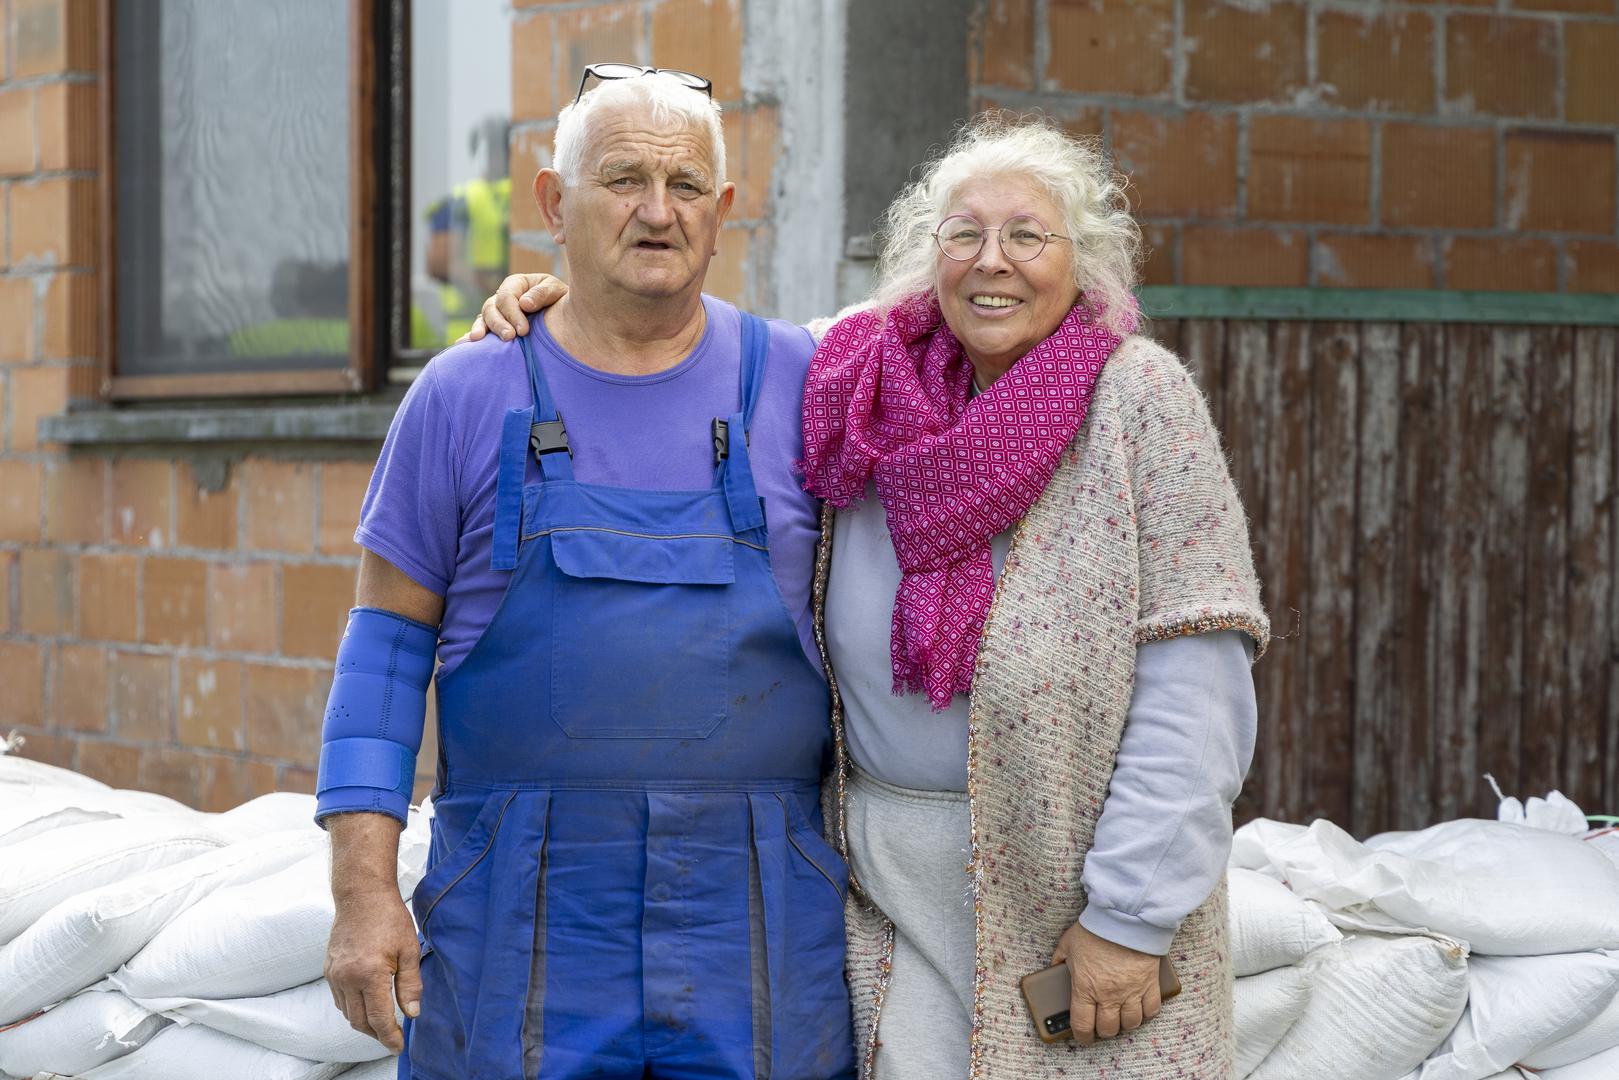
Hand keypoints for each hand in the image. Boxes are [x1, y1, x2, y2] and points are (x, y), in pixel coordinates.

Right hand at [325, 884, 421, 1053]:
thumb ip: (410, 985)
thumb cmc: (389, 918)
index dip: (390, 1037)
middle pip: (360, 1021)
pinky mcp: (328, 969)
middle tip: (392, 1038)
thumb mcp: (409, 950)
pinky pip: (339, 999)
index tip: (398, 1045)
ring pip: (347, 1013)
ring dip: (364, 1023)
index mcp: (370, 974)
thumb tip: (412, 1014)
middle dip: (377, 1035)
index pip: (379, 1019)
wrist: (361, 895)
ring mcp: (335, 974)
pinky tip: (366, 1004)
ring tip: (382, 1024)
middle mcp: (347, 978)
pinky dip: (352, 1008)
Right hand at [458, 273, 568, 342]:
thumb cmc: (560, 300)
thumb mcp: (556, 291)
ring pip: (484, 318)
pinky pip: (480, 329)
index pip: (507, 296)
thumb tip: (524, 303)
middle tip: (509, 337)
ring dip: (482, 329)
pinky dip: (471, 335)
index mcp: (516, 284)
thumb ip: (542, 294)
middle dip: (499, 323)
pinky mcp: (494, 327)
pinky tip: (464, 343)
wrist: (565, 316)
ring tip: (479, 340)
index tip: (524, 331)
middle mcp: (503, 297)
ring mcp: (497, 312)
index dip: (513, 313)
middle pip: (492, 308)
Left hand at [1051, 921, 1161, 1044]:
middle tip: (1101, 1024)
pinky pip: (1151, 1010)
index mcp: (1085, 988)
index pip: (1082, 1025)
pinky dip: (1146, 1013)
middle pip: (1108, 1029)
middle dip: (1102, 1031)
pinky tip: (1140, 1009)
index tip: (1082, 1037)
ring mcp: (1131, 992)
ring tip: (1120, 1017)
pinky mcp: (1149, 984)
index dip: (1082, 1036)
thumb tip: (1053, 970)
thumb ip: (1059, 960)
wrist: (1124, 917)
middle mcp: (1108, 995)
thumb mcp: (1068, 943)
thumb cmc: (1095, 929)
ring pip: (1131, 1023)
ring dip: (1124, 1024)